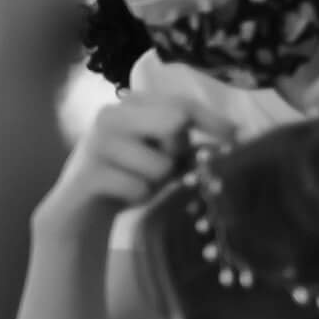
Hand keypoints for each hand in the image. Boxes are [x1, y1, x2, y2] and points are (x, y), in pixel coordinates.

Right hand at [39, 93, 234, 219]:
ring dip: (157, 182)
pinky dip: (139, 198)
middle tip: (165, 166)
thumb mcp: (165, 162)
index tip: (238, 135)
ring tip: (139, 184)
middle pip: (174, 121)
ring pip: (160, 163)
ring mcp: (95, 143)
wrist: (81, 215)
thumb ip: (193, 149)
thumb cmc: (129, 181)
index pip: (181, 103)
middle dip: (179, 151)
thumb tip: (236, 140)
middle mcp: (110, 116)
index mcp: (130, 106)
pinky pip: (138, 188)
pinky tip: (123, 197)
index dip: (212, 120)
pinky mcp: (87, 174)